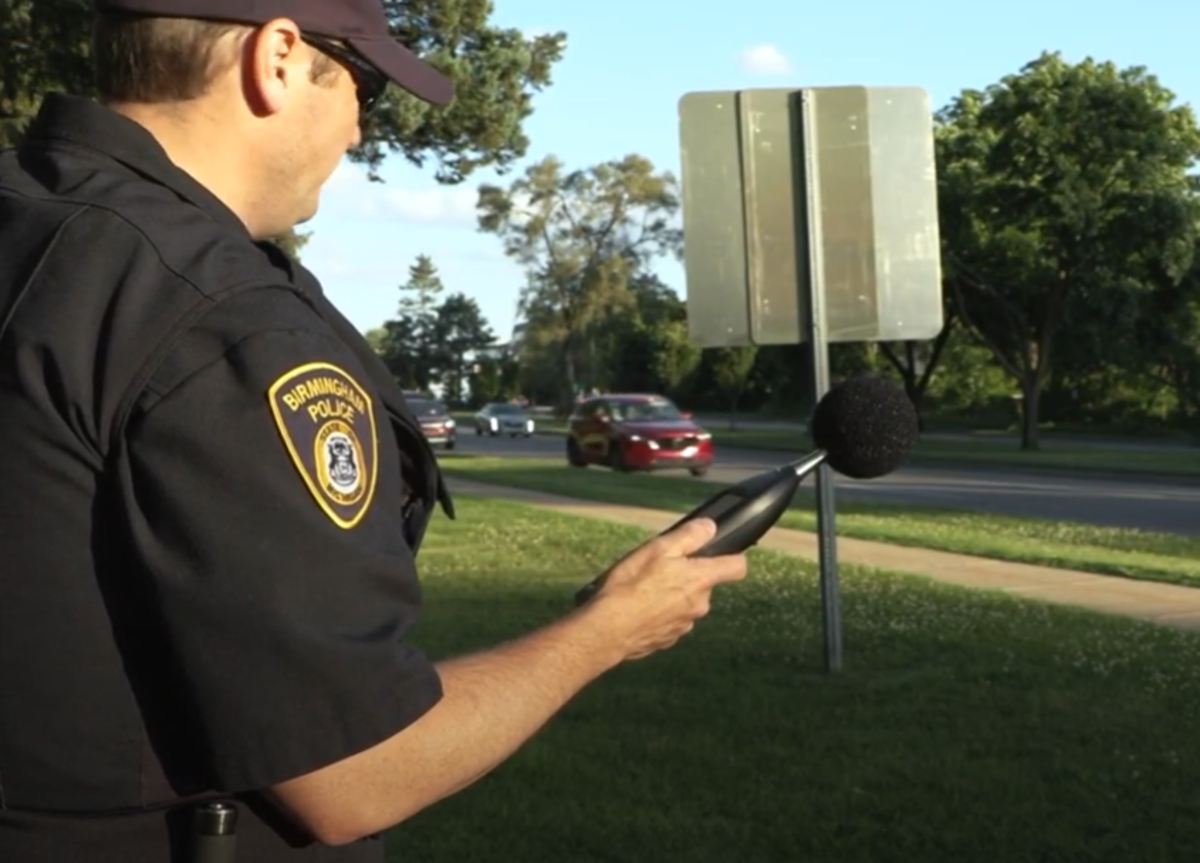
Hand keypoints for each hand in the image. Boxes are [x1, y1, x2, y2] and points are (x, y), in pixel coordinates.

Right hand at [584, 518, 747, 661]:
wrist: (608, 630)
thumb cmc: (631, 586)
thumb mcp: (658, 548)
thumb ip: (689, 536)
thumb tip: (710, 527)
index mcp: (701, 580)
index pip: (737, 567)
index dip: (732, 557)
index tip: (720, 553)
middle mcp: (700, 605)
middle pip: (705, 584)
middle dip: (689, 576)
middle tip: (661, 568)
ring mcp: (685, 625)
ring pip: (687, 603)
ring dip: (673, 595)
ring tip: (645, 590)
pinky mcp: (669, 639)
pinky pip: (671, 620)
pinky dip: (660, 613)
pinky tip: (639, 609)